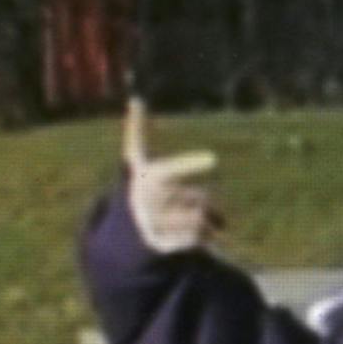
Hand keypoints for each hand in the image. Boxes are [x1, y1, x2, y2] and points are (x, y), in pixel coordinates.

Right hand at [122, 97, 222, 252]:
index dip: (191, 163)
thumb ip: (136, 131)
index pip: (174, 168)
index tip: (213, 158)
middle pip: (201, 198)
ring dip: (210, 222)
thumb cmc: (144, 184)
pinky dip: (203, 238)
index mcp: (149, 176)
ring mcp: (153, 224)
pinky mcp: (159, 244)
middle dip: (209, 202)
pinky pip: (196, 239)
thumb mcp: (139, 160)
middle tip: (207, 205)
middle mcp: (148, 200)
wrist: (129, 226)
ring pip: (201, 219)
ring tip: (202, 221)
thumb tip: (134, 99)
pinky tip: (193, 236)